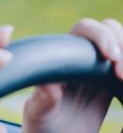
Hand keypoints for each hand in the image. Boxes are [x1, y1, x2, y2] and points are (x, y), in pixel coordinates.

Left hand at [22, 18, 122, 132]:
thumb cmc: (41, 124)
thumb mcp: (39, 114)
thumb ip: (43, 100)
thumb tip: (48, 84)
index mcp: (62, 57)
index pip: (84, 30)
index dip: (100, 36)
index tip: (110, 57)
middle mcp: (81, 58)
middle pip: (108, 30)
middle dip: (121, 42)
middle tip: (121, 74)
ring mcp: (99, 70)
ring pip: (121, 44)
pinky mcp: (112, 84)